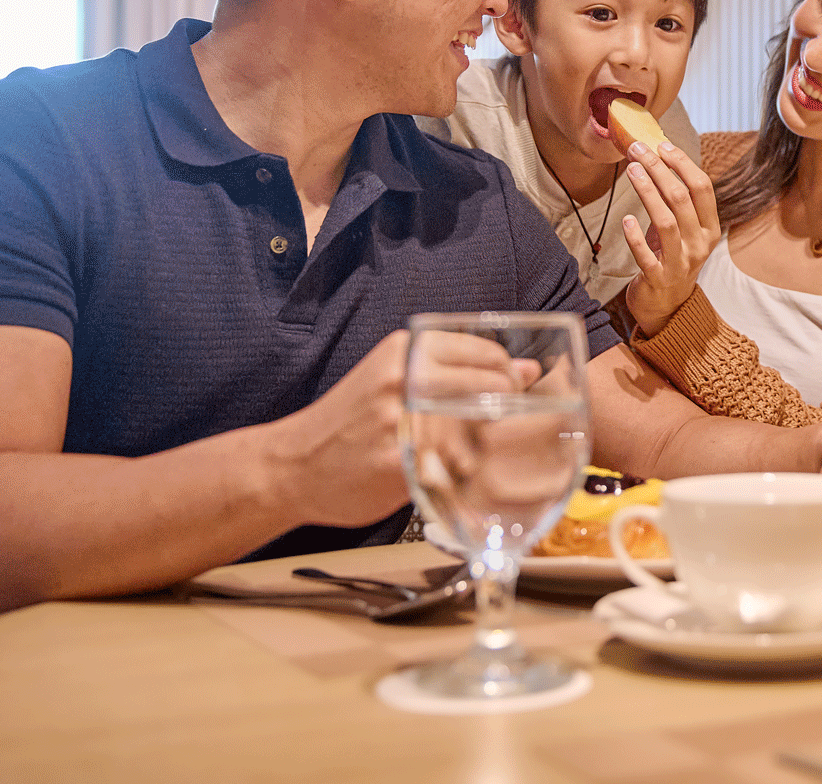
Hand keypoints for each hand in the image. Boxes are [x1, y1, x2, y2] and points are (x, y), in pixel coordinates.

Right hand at [263, 330, 534, 528]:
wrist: (292, 465)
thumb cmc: (353, 421)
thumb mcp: (397, 377)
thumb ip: (457, 370)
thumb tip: (529, 369)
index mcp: (405, 350)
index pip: (484, 351)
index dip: (508, 373)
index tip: (510, 389)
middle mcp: (404, 378)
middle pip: (490, 385)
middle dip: (507, 406)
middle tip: (497, 423)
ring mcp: (401, 420)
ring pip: (478, 426)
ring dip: (485, 442)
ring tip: (464, 448)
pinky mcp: (399, 462)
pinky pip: (455, 464)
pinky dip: (463, 470)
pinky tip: (447, 471)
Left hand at [620, 139, 720, 335]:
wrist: (667, 305)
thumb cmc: (671, 257)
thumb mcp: (683, 229)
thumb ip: (677, 202)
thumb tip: (658, 159)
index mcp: (710, 228)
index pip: (702, 188)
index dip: (682, 163)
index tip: (662, 145)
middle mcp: (700, 244)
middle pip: (681, 199)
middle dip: (658, 169)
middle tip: (637, 150)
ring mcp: (681, 262)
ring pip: (666, 221)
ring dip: (647, 192)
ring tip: (631, 171)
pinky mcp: (659, 278)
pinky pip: (647, 255)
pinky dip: (636, 236)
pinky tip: (626, 219)